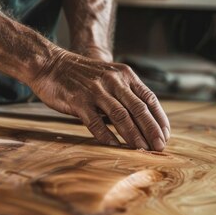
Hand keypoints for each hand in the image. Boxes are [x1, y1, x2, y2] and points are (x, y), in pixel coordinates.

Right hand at [29, 49, 170, 150]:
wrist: (50, 64)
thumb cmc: (81, 75)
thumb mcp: (109, 76)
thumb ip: (125, 93)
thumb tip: (143, 119)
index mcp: (124, 75)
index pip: (149, 98)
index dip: (159, 119)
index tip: (165, 136)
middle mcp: (113, 81)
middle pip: (138, 108)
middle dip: (151, 130)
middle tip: (159, 147)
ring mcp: (96, 90)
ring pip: (121, 116)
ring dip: (133, 135)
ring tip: (142, 150)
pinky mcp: (78, 100)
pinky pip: (95, 122)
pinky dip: (107, 136)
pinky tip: (115, 147)